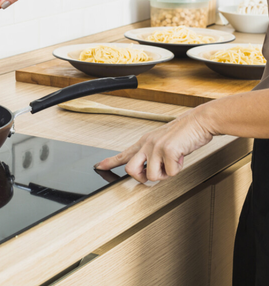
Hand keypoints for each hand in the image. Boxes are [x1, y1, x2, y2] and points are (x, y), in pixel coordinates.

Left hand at [95, 108, 213, 183]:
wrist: (200, 121)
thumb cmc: (185, 133)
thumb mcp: (163, 141)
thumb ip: (153, 154)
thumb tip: (149, 171)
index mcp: (145, 142)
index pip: (124, 154)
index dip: (110, 162)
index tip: (99, 166)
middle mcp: (147, 144)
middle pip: (130, 170)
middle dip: (141, 178)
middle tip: (153, 175)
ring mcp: (157, 147)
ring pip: (151, 176)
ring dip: (165, 175)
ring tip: (173, 163)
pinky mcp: (168, 150)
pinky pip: (170, 173)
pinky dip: (178, 169)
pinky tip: (181, 158)